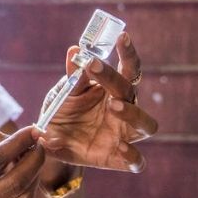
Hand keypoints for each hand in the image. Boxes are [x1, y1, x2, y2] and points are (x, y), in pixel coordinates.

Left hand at [39, 32, 157, 171]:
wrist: (50, 143)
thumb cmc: (62, 112)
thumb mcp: (62, 93)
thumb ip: (72, 76)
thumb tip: (75, 51)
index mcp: (113, 89)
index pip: (129, 68)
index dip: (128, 52)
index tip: (121, 36)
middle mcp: (125, 108)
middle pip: (132, 91)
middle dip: (115, 78)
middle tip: (96, 67)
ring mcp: (125, 134)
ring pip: (147, 125)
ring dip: (133, 114)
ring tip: (113, 105)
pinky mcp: (119, 158)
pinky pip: (137, 161)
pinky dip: (133, 155)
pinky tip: (121, 146)